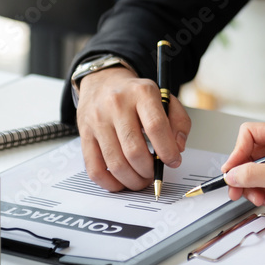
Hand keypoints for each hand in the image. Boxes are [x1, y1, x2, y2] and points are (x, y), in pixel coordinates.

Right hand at [76, 67, 190, 190]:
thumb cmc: (136, 95)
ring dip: (132, 180)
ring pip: (115, 163)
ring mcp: (97, 120)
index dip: (167, 151)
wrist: (103, 82)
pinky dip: (110, 183)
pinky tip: (121, 182)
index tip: (173, 161)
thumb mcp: (164, 98)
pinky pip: (94, 168)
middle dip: (148, 171)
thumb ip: (179, 122)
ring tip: (140, 179)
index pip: (156, 127)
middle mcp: (117, 105)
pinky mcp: (85, 134)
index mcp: (141, 93)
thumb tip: (177, 148)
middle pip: (134, 151)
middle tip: (153, 173)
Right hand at [221, 123, 264, 231]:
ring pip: (254, 170)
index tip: (232, 171)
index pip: (250, 134)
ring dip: (251, 186)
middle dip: (243, 174)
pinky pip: (263, 181)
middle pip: (249, 154)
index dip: (238, 152)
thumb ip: (255, 175)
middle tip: (236, 190)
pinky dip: (260, 192)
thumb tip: (233, 175)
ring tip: (259, 198)